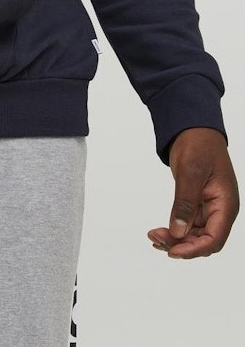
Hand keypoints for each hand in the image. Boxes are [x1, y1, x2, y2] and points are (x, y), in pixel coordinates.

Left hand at [147, 127, 238, 258]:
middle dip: (182, 245)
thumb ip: (185, 203)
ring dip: (176, 239)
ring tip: (154, 236)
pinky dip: (175, 230)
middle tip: (157, 240)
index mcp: (226, 204)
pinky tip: (160, 232)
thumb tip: (178, 232)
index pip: (214, 238)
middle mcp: (220, 209)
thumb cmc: (198, 144)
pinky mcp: (197, 203)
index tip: (173, 251)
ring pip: (195, 235)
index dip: (194, 249)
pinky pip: (188, 224)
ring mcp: (209, 207)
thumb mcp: (190, 173)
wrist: (192, 127)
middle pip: (204, 240)